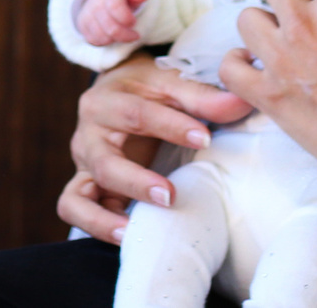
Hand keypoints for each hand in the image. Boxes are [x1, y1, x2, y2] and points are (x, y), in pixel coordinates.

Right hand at [58, 54, 252, 243]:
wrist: (116, 87)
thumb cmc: (146, 87)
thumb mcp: (170, 83)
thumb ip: (203, 97)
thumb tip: (242, 103)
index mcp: (106, 101)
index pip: (136, 114)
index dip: (171, 126)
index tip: (206, 138)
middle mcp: (87, 134)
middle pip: (104, 163)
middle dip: (137, 182)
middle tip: (170, 195)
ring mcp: (83, 164)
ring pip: (78, 197)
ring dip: (104, 217)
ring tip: (133, 230)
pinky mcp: (84, 185)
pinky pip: (75, 208)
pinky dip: (95, 224)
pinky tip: (127, 234)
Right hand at [73, 0, 150, 47]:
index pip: (115, 7)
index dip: (127, 19)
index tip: (134, 22)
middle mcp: (96, 4)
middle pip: (112, 28)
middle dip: (127, 35)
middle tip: (135, 35)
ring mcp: (88, 15)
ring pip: (103, 37)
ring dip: (116, 39)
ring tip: (123, 33)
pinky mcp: (83, 26)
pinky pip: (95, 41)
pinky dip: (106, 42)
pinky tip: (111, 35)